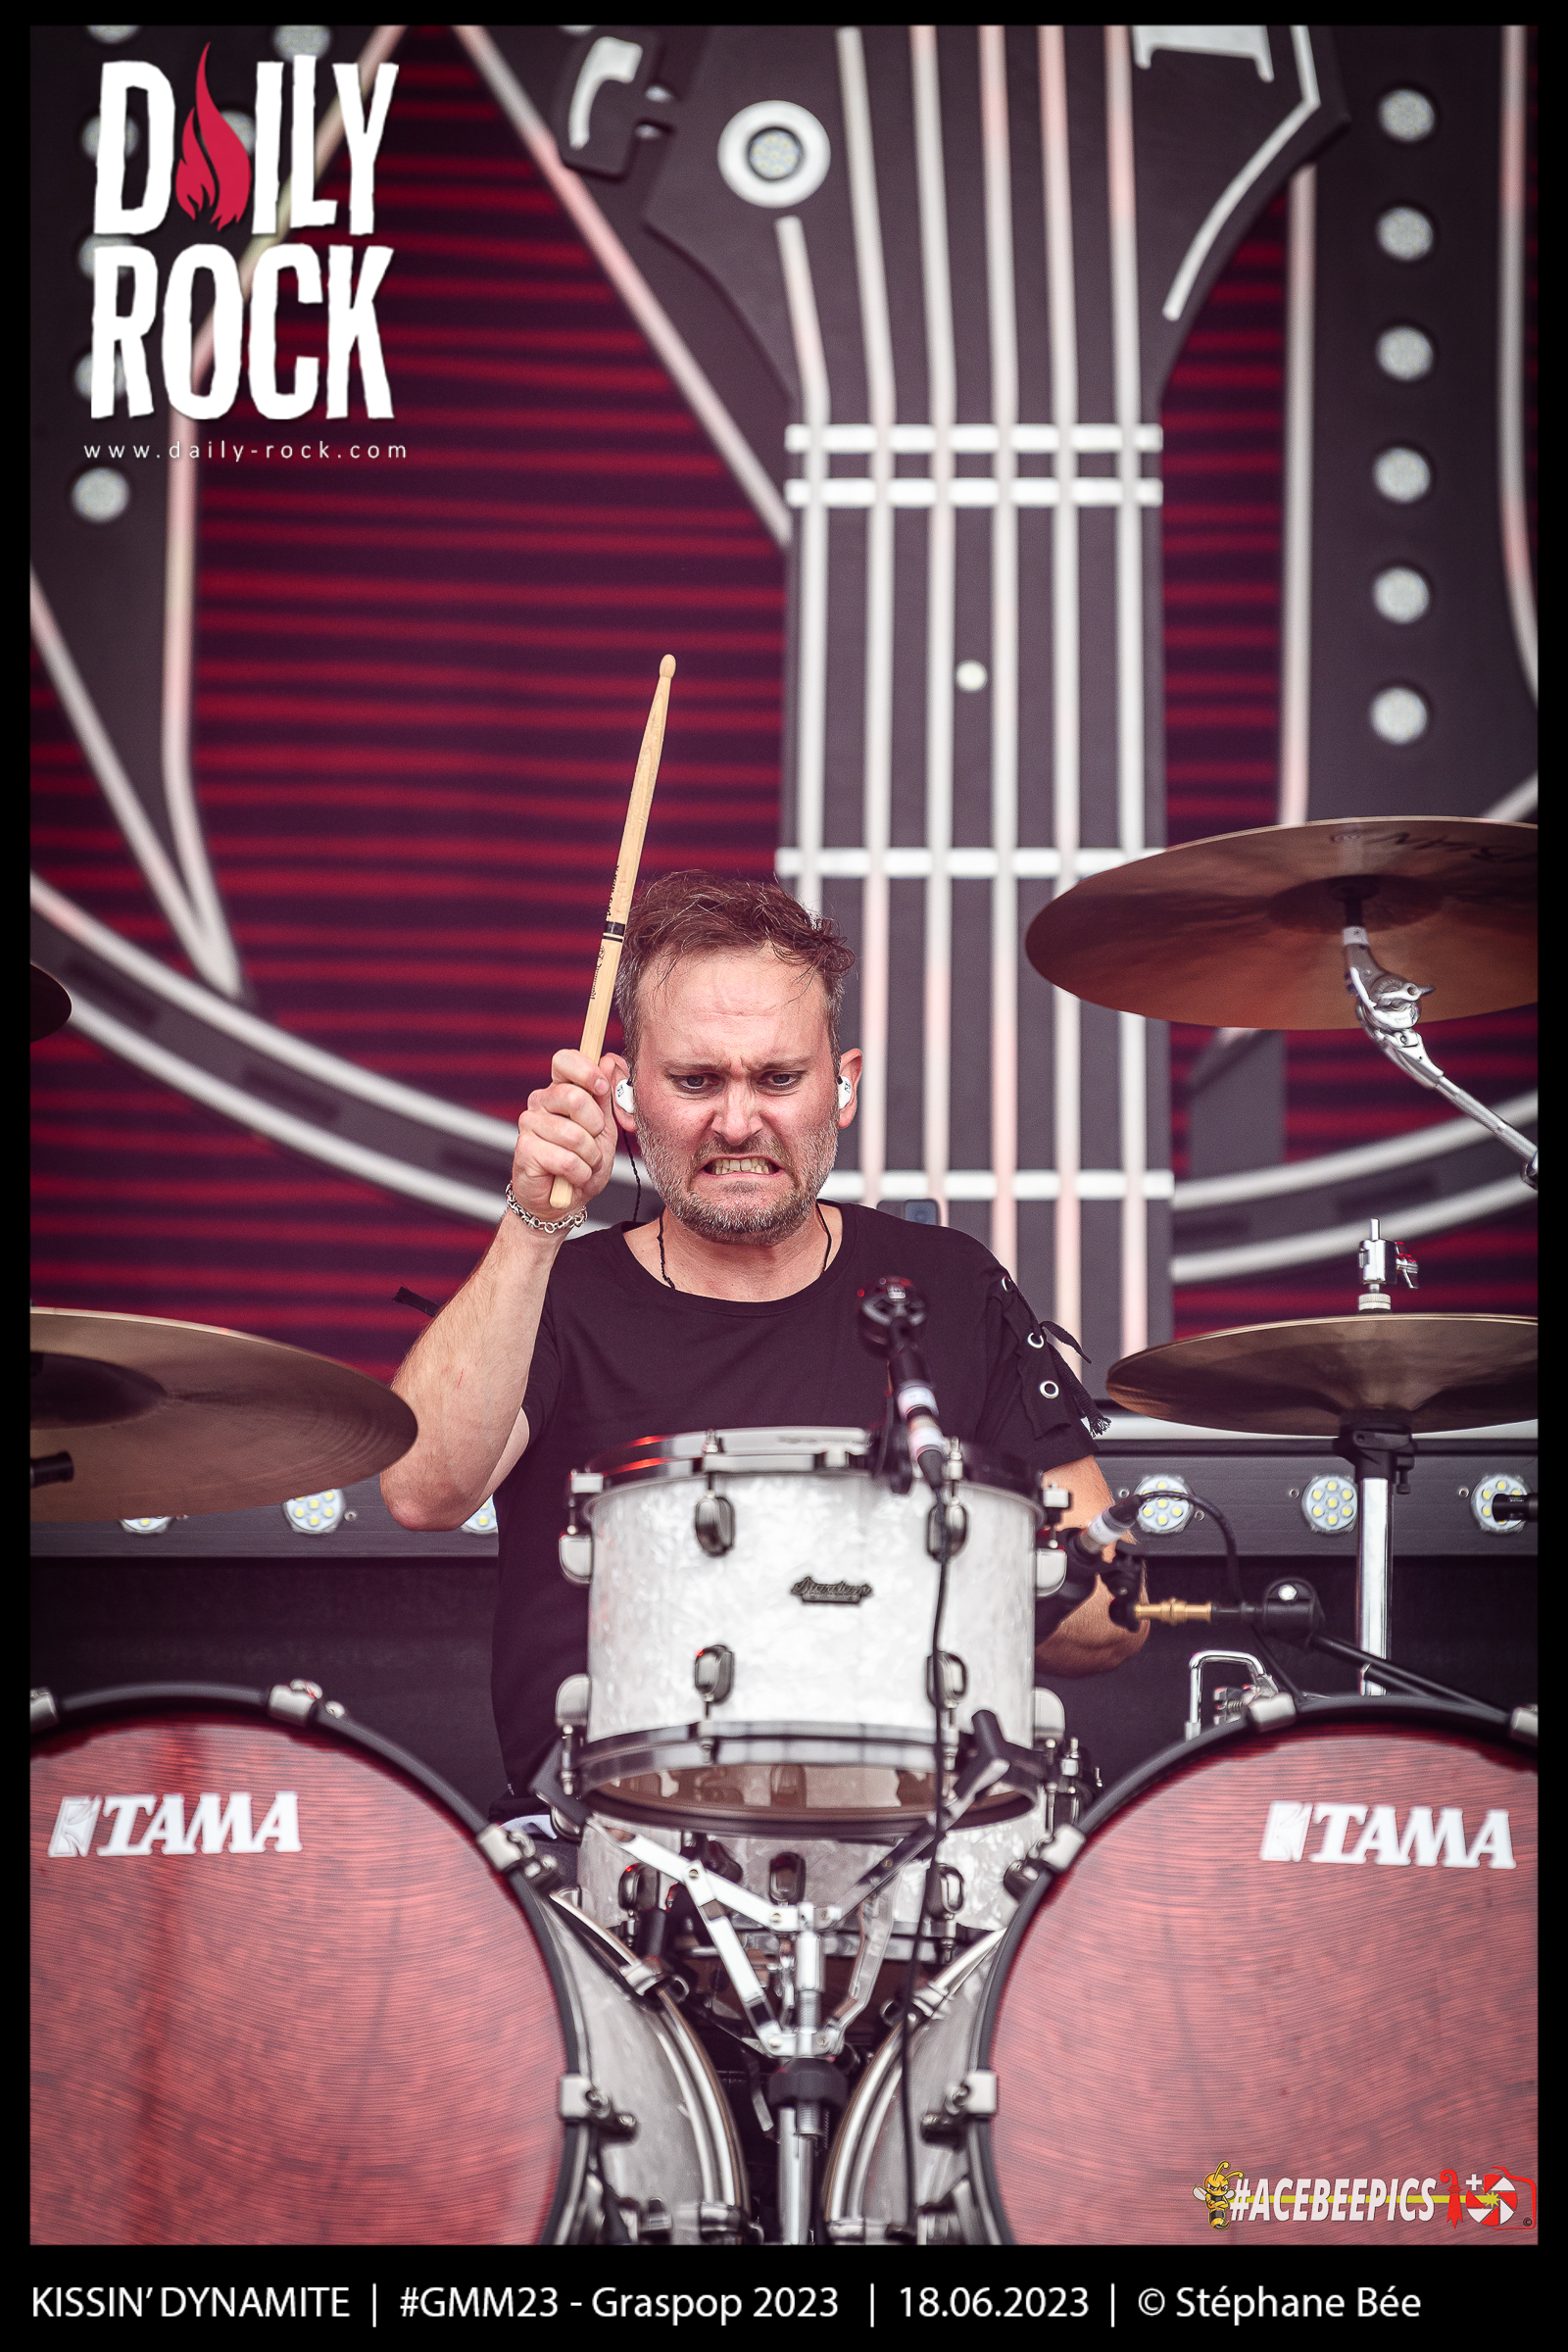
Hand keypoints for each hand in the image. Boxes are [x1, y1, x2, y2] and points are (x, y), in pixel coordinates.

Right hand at [510, 1049, 617, 1220]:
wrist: (565, 1202)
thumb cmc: (585, 1163)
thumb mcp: (607, 1129)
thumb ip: (608, 1096)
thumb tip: (609, 1061)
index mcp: (560, 1090)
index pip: (565, 1060)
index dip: (586, 1070)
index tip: (600, 1088)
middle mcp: (541, 1102)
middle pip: (574, 1097)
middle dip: (596, 1126)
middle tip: (593, 1142)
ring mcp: (529, 1124)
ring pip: (574, 1134)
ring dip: (590, 1156)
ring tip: (584, 1164)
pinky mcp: (524, 1149)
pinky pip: (566, 1159)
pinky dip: (579, 1173)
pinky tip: (573, 1177)